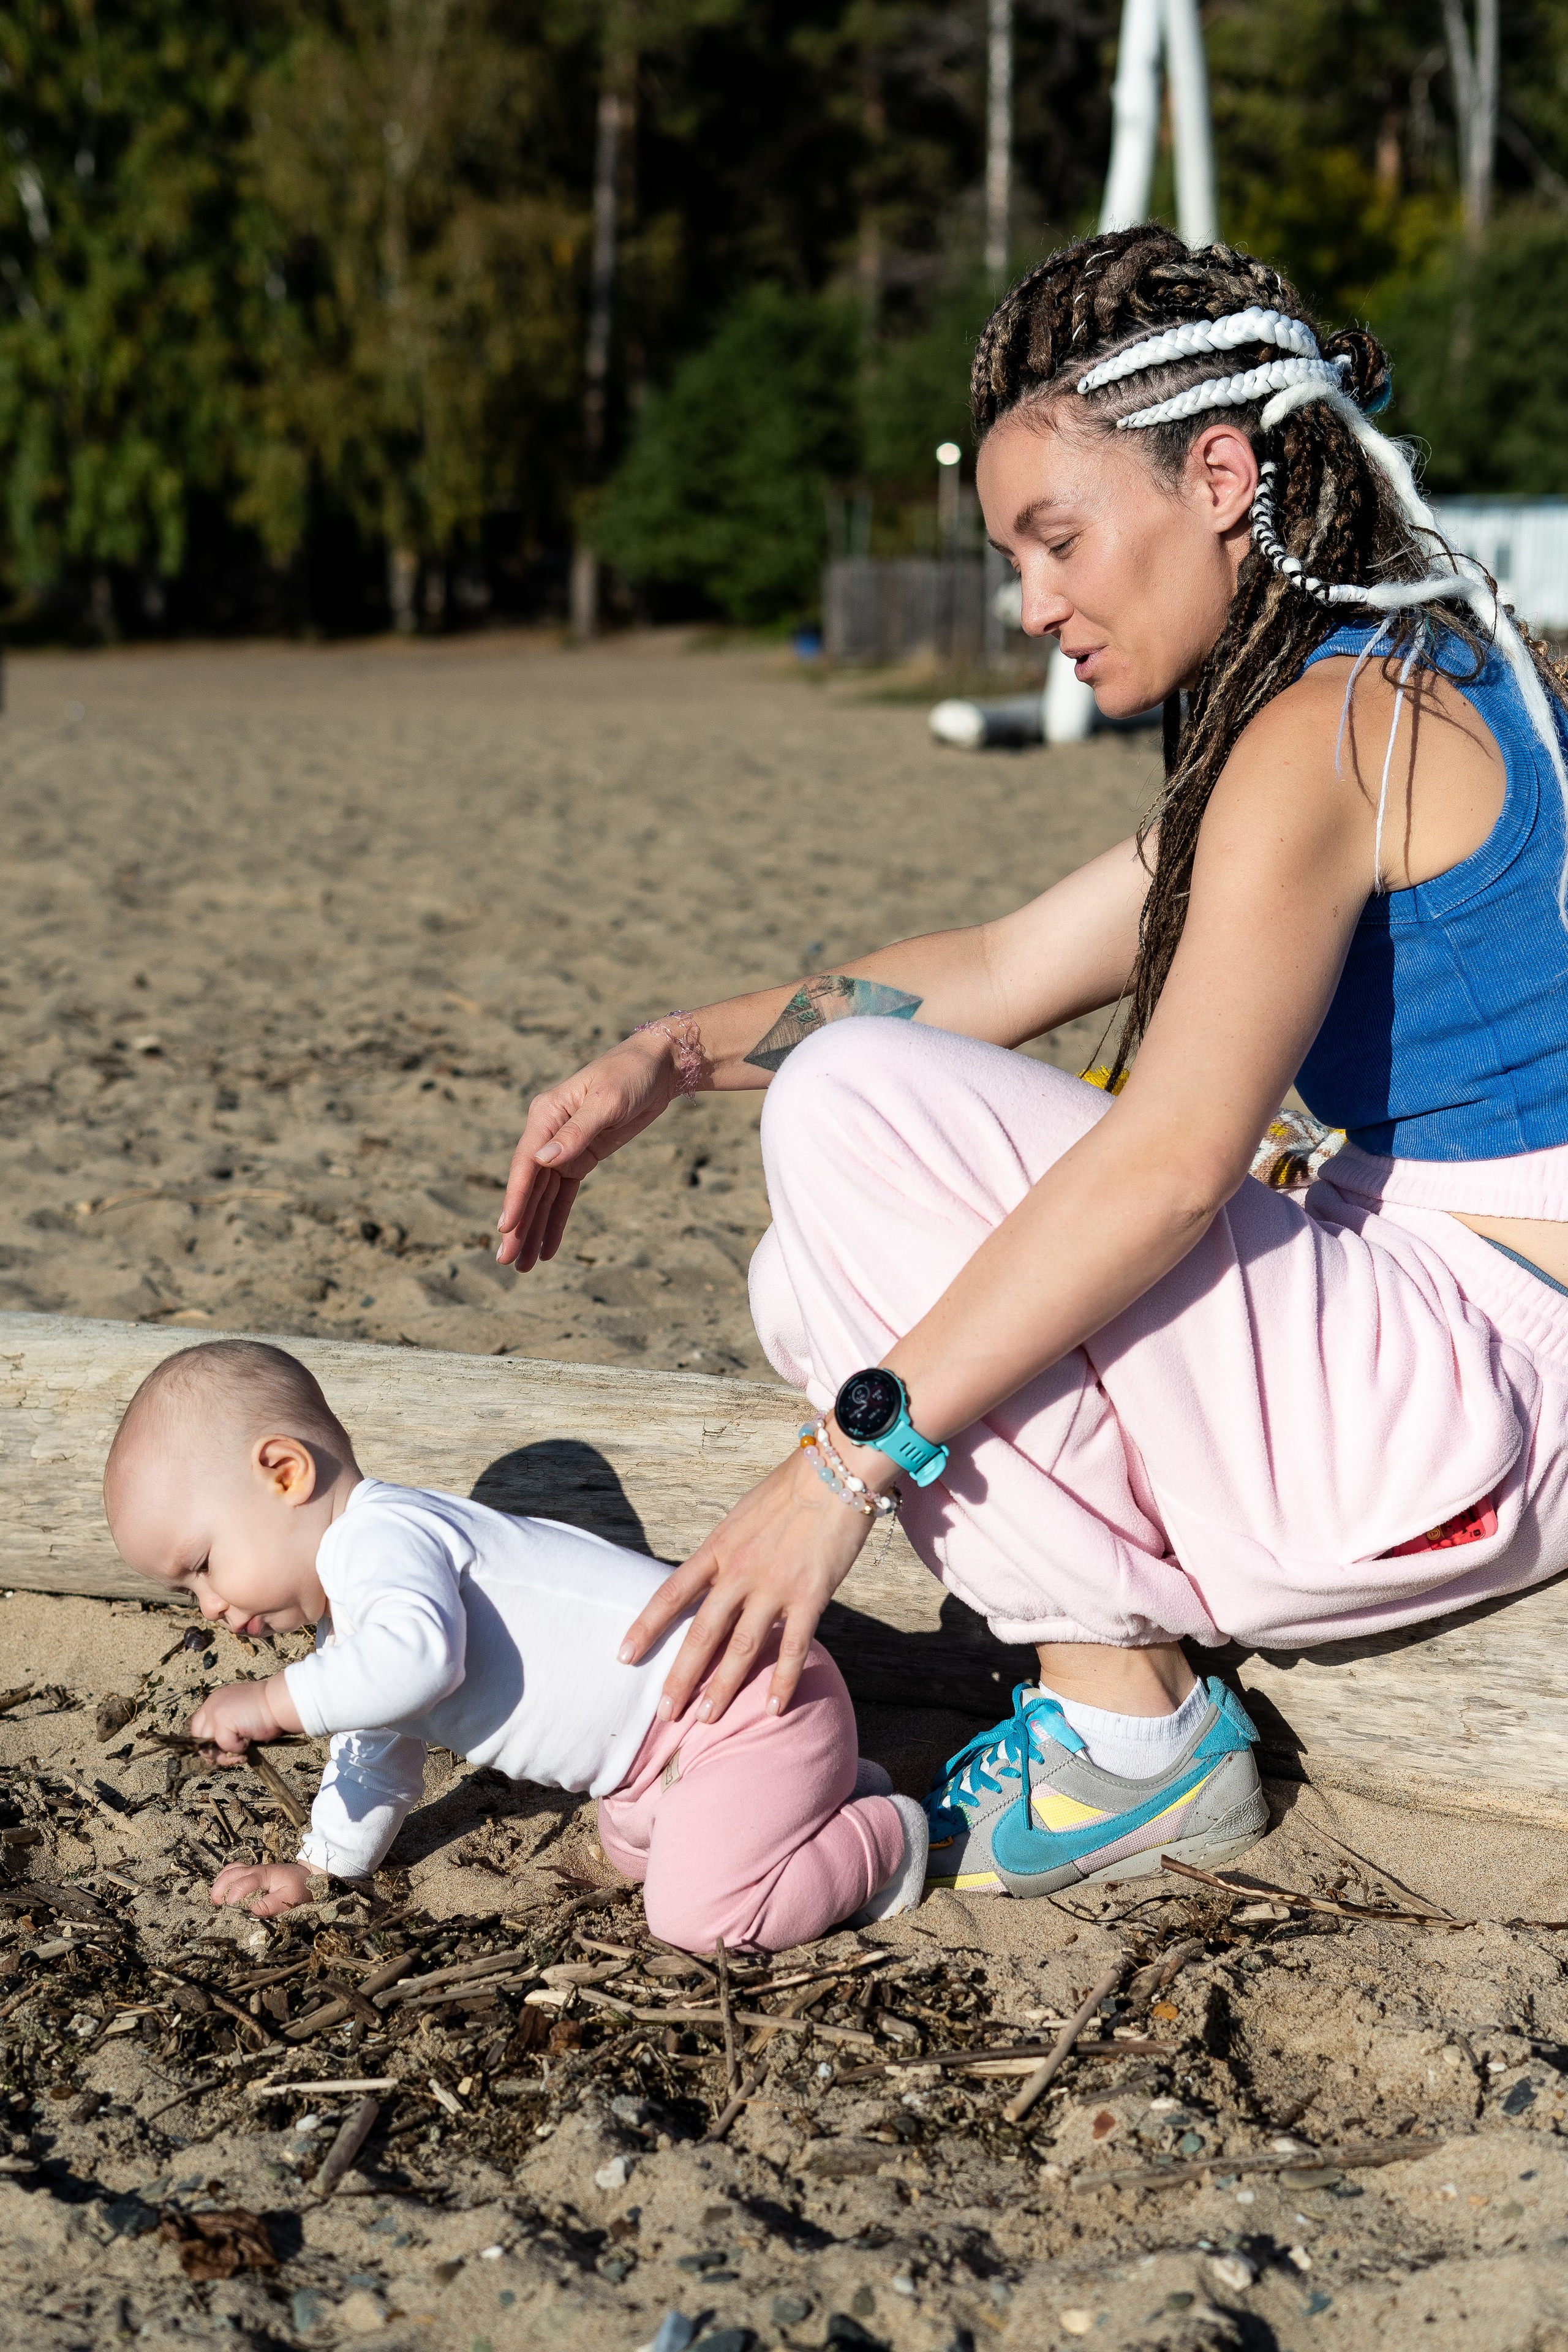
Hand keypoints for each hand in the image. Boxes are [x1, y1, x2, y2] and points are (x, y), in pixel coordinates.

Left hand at [190, 1679, 284, 1758]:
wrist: (280, 1702)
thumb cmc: (268, 1711)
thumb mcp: (242, 1717)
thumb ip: (229, 1728)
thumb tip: (219, 1751)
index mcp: (217, 1700)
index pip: (200, 1726)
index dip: (207, 1742)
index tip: (219, 1753)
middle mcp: (212, 1703)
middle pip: (198, 1736)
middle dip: (211, 1752)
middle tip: (228, 1758)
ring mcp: (215, 1711)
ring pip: (207, 1743)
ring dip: (224, 1754)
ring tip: (241, 1754)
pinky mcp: (221, 1720)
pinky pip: (223, 1745)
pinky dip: (236, 1749)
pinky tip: (248, 1742)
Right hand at [211, 1861, 311, 1919]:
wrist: (307, 1874)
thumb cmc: (299, 1887)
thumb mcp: (290, 1898)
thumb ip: (272, 1904)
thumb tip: (253, 1910)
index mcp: (263, 1875)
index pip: (242, 1884)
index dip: (233, 1897)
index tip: (230, 1910)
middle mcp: (255, 1869)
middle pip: (230, 1873)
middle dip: (219, 1888)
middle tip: (217, 1904)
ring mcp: (253, 1869)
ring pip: (230, 1870)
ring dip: (219, 1882)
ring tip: (216, 1899)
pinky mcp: (252, 1872)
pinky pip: (234, 1870)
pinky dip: (224, 1878)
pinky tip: (222, 1890)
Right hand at [497, 1035, 678, 1271]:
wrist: (657, 1066)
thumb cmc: (631, 1075)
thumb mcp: (608, 1101)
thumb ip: (577, 1132)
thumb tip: (543, 1161)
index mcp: (546, 1115)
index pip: (525, 1163)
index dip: (514, 1198)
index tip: (505, 1228)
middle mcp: (548, 1133)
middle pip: (528, 1186)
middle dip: (518, 1225)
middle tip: (506, 1262)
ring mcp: (563, 1148)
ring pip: (543, 1197)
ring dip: (533, 1230)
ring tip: (523, 1266)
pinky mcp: (581, 1158)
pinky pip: (563, 1195)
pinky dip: (555, 1221)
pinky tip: (547, 1247)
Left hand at [619, 1438, 883, 1723]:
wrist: (836, 1471)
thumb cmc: (789, 1489)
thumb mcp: (741, 1515)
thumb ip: (725, 1550)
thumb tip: (710, 1578)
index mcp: (717, 1548)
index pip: (670, 1594)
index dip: (646, 1627)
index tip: (623, 1656)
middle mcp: (739, 1571)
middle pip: (702, 1633)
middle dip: (681, 1676)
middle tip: (664, 1713)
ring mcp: (775, 1586)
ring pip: (741, 1648)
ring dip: (722, 1687)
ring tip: (706, 1720)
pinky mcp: (811, 1596)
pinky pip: (793, 1648)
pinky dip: (783, 1682)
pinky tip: (772, 1709)